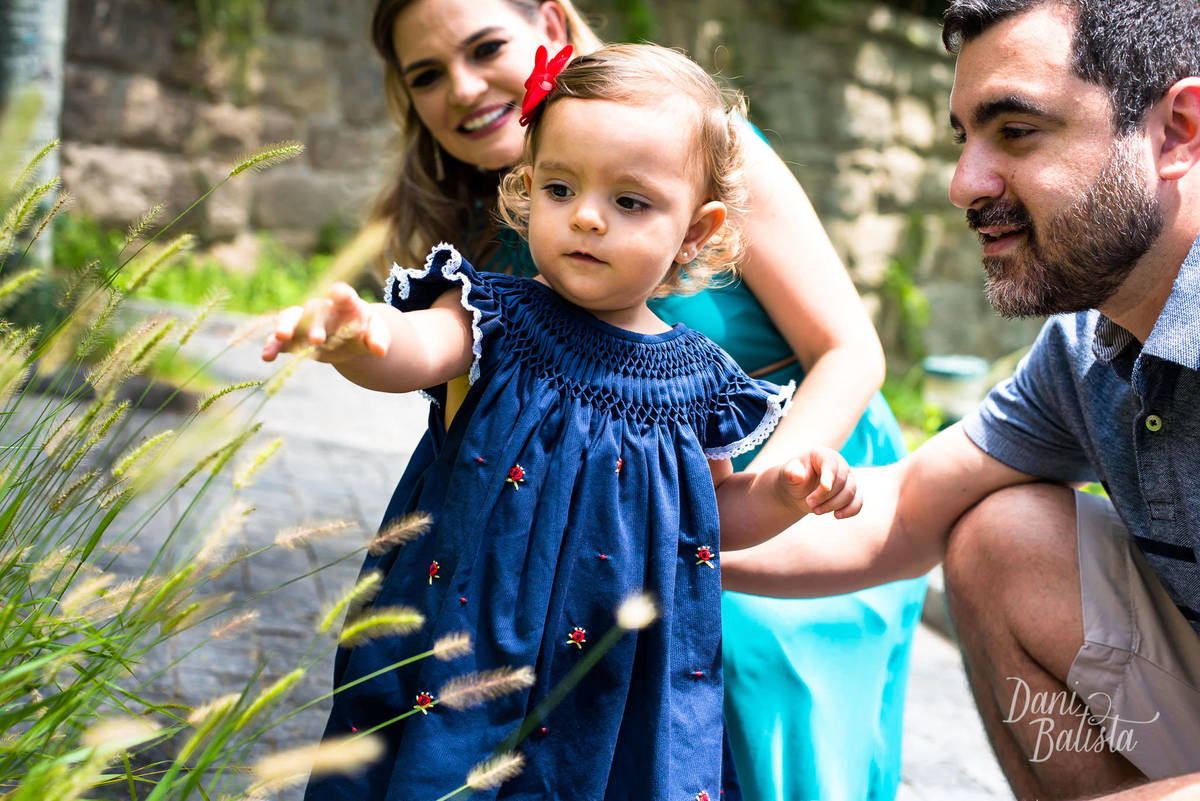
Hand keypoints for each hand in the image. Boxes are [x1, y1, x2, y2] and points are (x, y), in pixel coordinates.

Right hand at [261, 283, 390, 363]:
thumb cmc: (365, 331)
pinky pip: (279, 339)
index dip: (341, 294)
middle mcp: (322, 309)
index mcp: (346, 304)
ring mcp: (305, 321)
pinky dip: (272, 346)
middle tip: (317, 339)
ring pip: (291, 318)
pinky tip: (267, 356)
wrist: (350, 339)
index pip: (344, 295)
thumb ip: (379, 339)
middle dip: (314, 324)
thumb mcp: (377, 334)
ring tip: (281, 338)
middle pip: (314, 310)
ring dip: (285, 327)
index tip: (339, 294)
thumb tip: (381, 350)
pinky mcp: (294, 337)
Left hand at [779, 447, 860, 518]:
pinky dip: (850, 510)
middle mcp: (840, 465)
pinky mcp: (852, 493)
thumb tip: (796, 475)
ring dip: (833, 505)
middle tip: (809, 503)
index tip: (824, 488)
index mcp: (824, 455)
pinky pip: (858, 502)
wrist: (798, 490)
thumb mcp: (787, 474)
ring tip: (816, 511)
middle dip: (825, 496)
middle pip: (841, 482)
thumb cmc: (793, 479)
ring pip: (850, 493)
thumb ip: (791, 473)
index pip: (831, 466)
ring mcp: (848, 479)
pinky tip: (836, 515)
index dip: (829, 477)